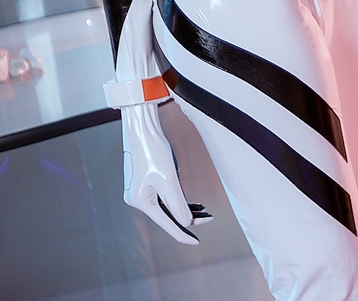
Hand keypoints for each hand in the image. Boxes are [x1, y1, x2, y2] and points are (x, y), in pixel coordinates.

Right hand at [121, 102, 211, 243]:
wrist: (142, 126)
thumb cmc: (153, 149)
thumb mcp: (169, 178)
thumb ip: (178, 203)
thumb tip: (186, 223)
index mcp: (140, 201)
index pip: (166, 222)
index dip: (183, 233)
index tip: (197, 242)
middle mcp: (137, 198)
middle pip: (167, 214)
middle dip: (188, 217)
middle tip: (209, 218)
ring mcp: (141, 190)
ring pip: (167, 204)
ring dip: (185, 208)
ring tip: (204, 211)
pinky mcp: (146, 181)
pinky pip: (164, 196)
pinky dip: (178, 199)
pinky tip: (192, 201)